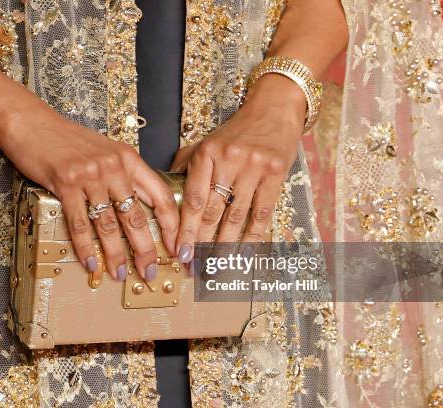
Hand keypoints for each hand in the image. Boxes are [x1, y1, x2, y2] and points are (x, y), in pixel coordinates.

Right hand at [0, 106, 178, 281]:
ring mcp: (90, 176)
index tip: (175, 245)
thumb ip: (123, 175)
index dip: (171, 224)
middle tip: (150, 271)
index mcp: (128, 159)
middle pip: (136, 216)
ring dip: (116, 254)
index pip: (160, 195)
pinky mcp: (65, 185)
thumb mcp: (106, 150)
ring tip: (120, 273)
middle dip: (145, 249)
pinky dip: (86, 247)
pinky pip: (80, 224)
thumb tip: (138, 207)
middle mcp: (113, 167)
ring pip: (109, 225)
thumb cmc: (68, 139)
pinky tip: (91, 262)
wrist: (32, 123)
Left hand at [171, 75, 306, 262]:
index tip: (179, 252)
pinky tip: (244, 252)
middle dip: (202, 243)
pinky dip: (253, 236)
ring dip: (225, 245)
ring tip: (217, 266)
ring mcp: (253, 167)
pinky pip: (262, 213)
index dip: (185, 229)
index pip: (193, 199)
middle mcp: (229, 160)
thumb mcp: (206, 143)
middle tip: (195, 266)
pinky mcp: (276, 174)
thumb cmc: (236, 131)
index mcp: (206, 155)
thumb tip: (166, 193)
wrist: (273, 110)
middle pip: (212, 211)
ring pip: (236, 216)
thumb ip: (185, 166)